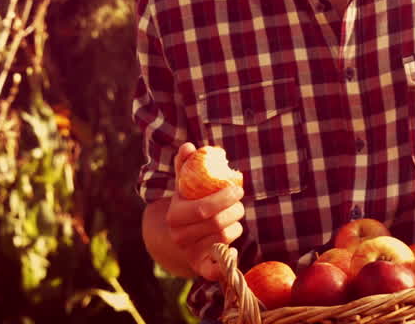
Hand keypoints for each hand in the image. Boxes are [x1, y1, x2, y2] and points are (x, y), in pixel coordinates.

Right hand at [167, 142, 245, 280]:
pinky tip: (233, 248)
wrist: (181, 234)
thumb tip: (189, 146)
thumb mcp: (185, 183)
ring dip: (236, 226)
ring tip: (234, 218)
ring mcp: (189, 253)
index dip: (225, 198)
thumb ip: (187, 164)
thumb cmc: (188, 202)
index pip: (204, 209)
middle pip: (217, 224)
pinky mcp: (201, 267)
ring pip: (225, 239)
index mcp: (174, 215)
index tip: (238, 188)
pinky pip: (218, 268)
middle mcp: (179, 237)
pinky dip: (230, 258)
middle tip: (240, 203)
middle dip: (235, 210)